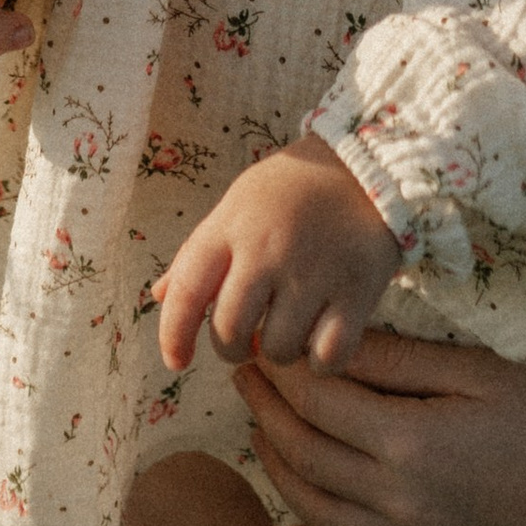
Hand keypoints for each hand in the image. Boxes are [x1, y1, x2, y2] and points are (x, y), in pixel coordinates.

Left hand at [156, 140, 401, 376]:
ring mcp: (315, 272)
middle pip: (231, 332)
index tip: (177, 361)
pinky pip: (327, 355)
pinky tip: (321, 339)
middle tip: (247, 337)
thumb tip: (159, 296)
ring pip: (278, 349)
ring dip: (279, 351)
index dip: (173, 335)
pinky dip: (320, 360)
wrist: (366, 164)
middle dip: (233, 347)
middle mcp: (268, 250)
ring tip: (289, 326)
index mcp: (231, 226)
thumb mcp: (237, 204)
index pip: (187, 292)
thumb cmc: (291, 189)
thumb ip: (198, 252)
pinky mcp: (357, 291)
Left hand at [236, 327, 525, 525]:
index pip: (318, 401)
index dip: (280, 371)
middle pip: (307, 455)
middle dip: (267, 413)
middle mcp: (402, 504)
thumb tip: (328, 344)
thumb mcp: (479, 371)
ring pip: (317, 514)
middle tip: (246, 378)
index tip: (259, 344)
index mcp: (412, 443)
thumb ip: (398, 363)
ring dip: (279, 471)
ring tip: (263, 434)